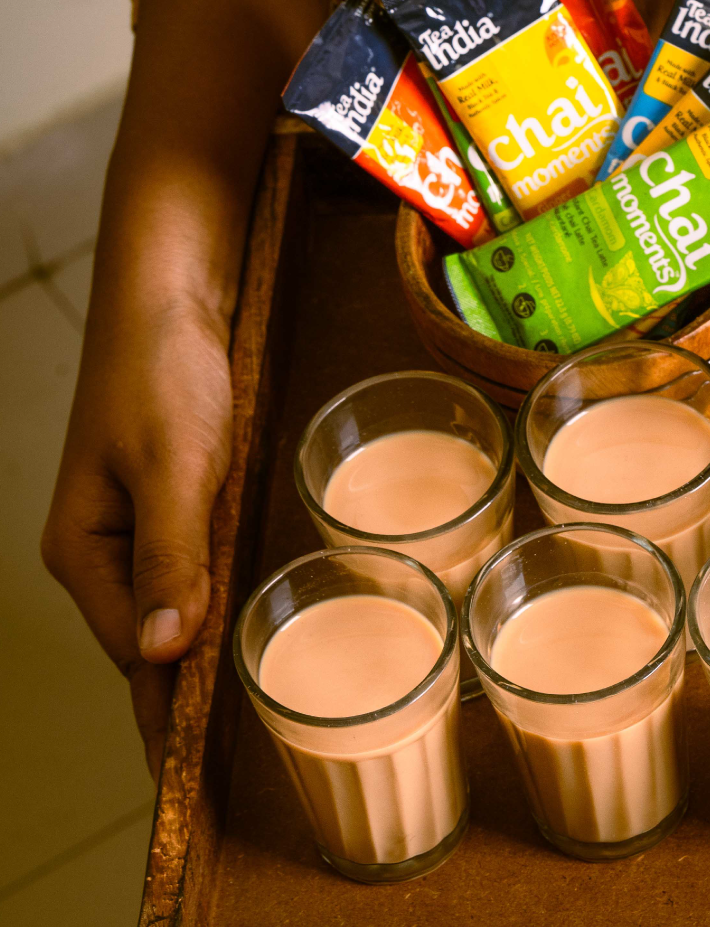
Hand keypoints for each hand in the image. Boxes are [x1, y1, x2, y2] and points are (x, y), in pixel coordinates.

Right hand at [33, 0, 329, 777]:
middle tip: (260, 764)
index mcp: (90, 553)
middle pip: (154, 648)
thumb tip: (165, 653)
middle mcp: (108, 549)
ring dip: (214, 659)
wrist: (173, 279)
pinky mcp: (179, 494)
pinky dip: (223, 609)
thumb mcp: (176, 464)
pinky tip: (261, 629)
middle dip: (194, 703)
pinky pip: (198, 572)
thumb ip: (173, 557)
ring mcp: (143, 523)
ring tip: (266, 717)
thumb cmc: (167, 366)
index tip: (209, 782)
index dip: (173, 721)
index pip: (135, 664)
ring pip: (179, 612)